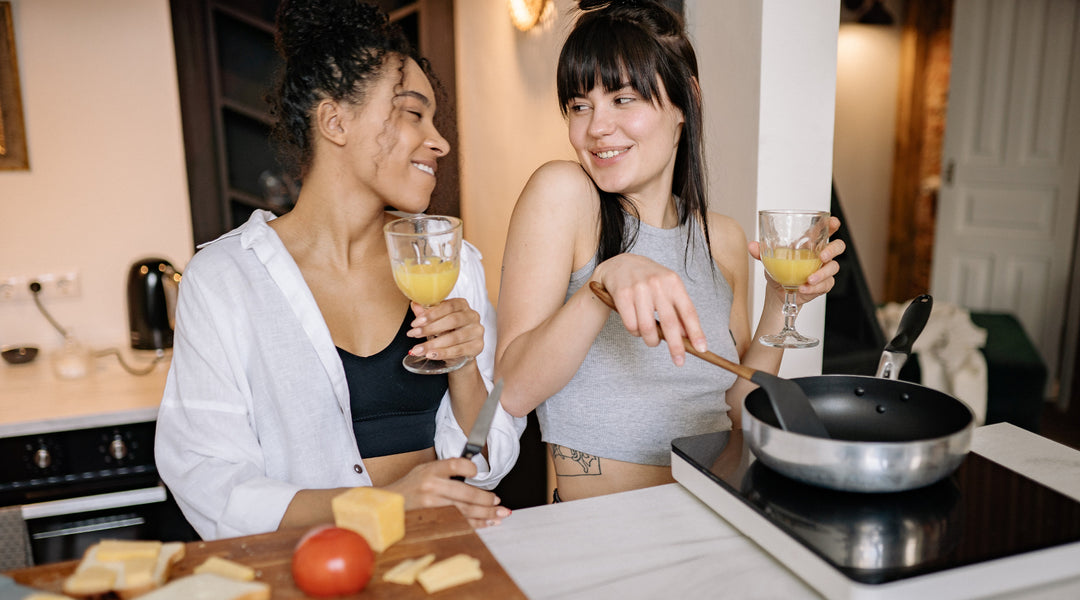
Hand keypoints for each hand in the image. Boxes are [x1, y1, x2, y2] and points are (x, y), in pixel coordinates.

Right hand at [384, 458, 509, 528]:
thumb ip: (445, 470)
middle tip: (498, 502)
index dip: (470, 467)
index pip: (454, 464)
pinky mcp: (433, 520)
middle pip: (466, 494)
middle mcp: (432, 487)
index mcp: (431, 470)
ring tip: (499, 514)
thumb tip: (473, 471)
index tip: (477, 471)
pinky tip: (486, 523)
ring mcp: (432, 505)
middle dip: (486, 500)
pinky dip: (475, 524)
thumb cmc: (410, 486)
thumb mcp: (424, 470)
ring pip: (465, 511)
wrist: (389, 504)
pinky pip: (459, 522)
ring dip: (486, 514)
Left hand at [407, 298, 483, 362]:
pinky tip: (431, 355)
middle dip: (430, 328)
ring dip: (433, 344)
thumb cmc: (447, 332)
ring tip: (418, 349)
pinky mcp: (478, 346)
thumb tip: (415, 304)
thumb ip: (425, 314)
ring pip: (454, 337)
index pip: (448, 306)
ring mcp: (477, 331)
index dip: (431, 314)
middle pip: (452, 320)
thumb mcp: (435, 322)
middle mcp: (473, 316)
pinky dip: (443, 353)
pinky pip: (459, 350)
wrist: (460, 353)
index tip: (415, 323)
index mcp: (462, 305)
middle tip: (414, 335)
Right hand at [592, 253, 705, 366]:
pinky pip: (631, 325)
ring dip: (651, 340)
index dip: (696, 332)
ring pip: (647, 328)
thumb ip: (678, 309)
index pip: (688, 311)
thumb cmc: (648, 280)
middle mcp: (657, 284)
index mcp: (673, 282)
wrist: (619, 264)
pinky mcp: (622, 295)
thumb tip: (687, 336)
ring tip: (651, 340)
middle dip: (676, 346)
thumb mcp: (667, 288)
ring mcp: (638, 289)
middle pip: (669, 323)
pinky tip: (636, 327)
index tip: (701, 349)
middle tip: (679, 362)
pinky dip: (635, 332)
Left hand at [748, 216, 844, 305]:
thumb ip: (761, 252)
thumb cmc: (778, 270)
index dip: (831, 224)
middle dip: (832, 249)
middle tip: (822, 256)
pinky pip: (825, 285)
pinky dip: (814, 288)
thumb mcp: (769, 259)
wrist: (778, 291)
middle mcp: (819, 255)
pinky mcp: (823, 284)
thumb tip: (751, 246)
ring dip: (822, 274)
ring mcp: (823, 269)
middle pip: (837, 246)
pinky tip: (803, 288)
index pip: (825, 230)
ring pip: (833, 268)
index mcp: (809, 243)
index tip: (833, 222)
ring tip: (809, 279)